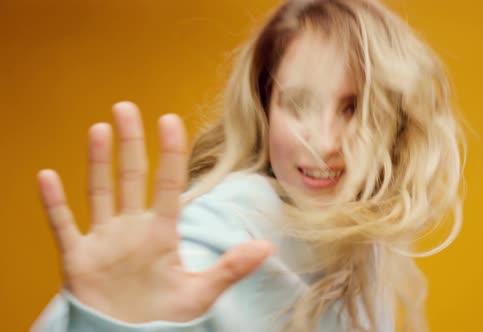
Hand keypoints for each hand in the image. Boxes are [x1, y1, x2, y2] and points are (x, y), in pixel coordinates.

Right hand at [37, 102, 272, 322]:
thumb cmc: (164, 317)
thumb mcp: (200, 292)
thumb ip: (230, 268)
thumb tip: (268, 247)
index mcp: (161, 234)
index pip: (168, 185)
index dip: (169, 154)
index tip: (170, 120)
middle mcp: (131, 229)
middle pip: (131, 178)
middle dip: (130, 144)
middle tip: (126, 107)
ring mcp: (104, 241)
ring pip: (99, 192)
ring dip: (97, 162)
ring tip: (99, 128)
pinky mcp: (78, 259)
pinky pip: (63, 227)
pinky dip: (54, 204)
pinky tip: (46, 176)